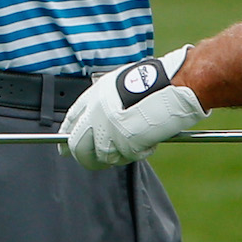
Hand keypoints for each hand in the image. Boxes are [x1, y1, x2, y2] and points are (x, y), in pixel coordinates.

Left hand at [61, 47, 206, 168]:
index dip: (67, 136)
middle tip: (97, 160)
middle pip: (78, 146)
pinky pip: (126, 157)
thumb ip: (108, 104)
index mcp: (95, 95)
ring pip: (102, 157)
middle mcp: (96, 113)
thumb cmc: (159, 81)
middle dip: (85, 156)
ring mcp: (109, 129)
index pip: (70, 120)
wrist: (176, 84)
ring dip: (118, 155)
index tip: (65, 148)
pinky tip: (149, 140)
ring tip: (137, 142)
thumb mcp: (124, 84)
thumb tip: (100, 125)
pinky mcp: (124, 143)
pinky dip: (137, 153)